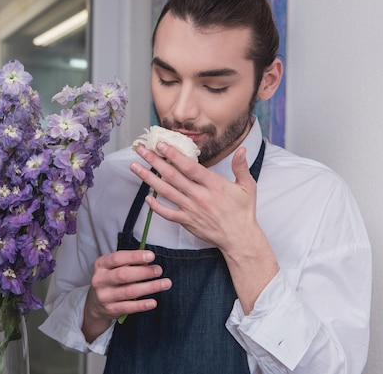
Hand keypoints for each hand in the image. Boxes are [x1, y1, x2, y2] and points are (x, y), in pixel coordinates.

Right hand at [82, 250, 171, 341]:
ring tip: (165, 283)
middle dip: (144, 272)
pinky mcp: (110, 310)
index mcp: (101, 264)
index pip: (118, 258)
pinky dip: (142, 305)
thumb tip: (148, 260)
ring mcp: (104, 296)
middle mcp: (100, 280)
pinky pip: (129, 307)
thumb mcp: (114, 267)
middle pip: (123, 275)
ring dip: (150, 287)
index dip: (135, 256)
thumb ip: (129, 262)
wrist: (96, 302)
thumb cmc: (111, 279)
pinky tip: (153, 302)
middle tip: (158, 270)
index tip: (151, 256)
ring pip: (129, 292)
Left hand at [131, 142, 259, 251]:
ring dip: (148, 179)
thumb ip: (241, 167)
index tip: (161, 144)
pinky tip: (146, 198)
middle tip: (141, 149)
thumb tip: (242, 150)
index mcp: (213, 184)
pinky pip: (167, 213)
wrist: (239, 239)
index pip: (189, 166)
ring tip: (135, 167)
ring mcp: (191, 210)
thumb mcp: (247, 187)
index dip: (173, 154)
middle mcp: (199, 196)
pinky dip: (156, 206)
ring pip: (166, 191)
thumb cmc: (243, 211)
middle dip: (154, 161)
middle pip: (172, 175)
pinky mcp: (187, 222)